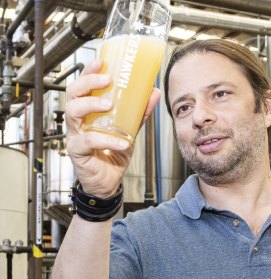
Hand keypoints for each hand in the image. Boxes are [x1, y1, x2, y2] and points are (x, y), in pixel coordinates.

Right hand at [65, 59, 160, 197]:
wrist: (109, 181)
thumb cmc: (113, 153)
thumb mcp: (130, 129)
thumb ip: (140, 112)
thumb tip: (154, 92)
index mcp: (88, 111)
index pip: (83, 86)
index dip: (88, 72)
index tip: (101, 62)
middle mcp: (78, 120)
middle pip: (73, 94)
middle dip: (88, 83)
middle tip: (106, 80)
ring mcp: (75, 135)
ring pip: (73, 113)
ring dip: (91, 105)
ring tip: (109, 105)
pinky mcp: (78, 151)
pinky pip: (88, 141)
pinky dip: (107, 140)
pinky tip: (122, 142)